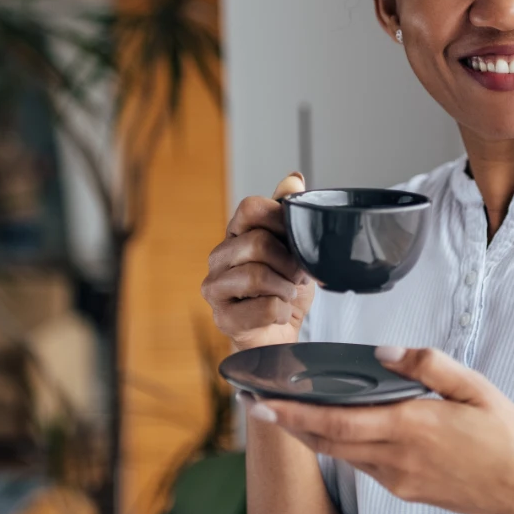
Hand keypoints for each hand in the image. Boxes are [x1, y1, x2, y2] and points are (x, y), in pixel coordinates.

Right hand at [202, 173, 315, 351]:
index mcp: (235, 235)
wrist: (280, 336)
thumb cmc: (284, 289)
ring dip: (286, 288)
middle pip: (258, 242)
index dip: (281, 221)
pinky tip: (279, 314)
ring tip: (288, 295)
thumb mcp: (293, 248)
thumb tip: (293, 178)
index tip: (296, 241)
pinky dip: (282, 312)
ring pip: (257, 275)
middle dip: (289, 263)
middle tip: (297, 277)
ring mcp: (215, 288)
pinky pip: (263, 307)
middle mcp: (218, 258)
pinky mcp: (223, 318)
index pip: (250, 207)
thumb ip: (289, 214)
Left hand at [246, 347, 513, 513]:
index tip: (264, 404)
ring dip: (310, 435)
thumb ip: (427, 365)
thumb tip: (384, 351)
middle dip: (289, 424)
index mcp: (411, 426)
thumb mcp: (475, 388)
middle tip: (257, 406)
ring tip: (285, 413)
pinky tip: (335, 430)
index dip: (296, 414)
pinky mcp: (404, 490)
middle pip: (328, 441)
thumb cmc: (505, 436)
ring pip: (341, 455)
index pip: (338, 421)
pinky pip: (363, 465)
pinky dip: (340, 446)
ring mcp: (398, 479)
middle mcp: (396, 457)